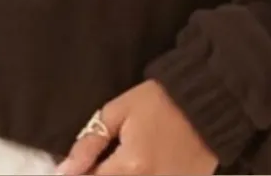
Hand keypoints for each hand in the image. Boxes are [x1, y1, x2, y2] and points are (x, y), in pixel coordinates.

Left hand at [57, 80, 217, 175]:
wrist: (205, 103)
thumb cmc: (158, 102)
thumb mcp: (118, 111)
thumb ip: (90, 143)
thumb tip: (65, 169)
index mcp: (131, 167)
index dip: (78, 175)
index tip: (73, 169)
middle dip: (98, 175)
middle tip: (93, 165)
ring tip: (115, 163)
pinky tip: (134, 167)